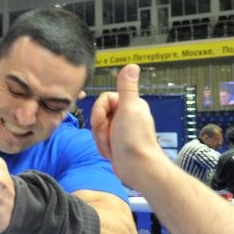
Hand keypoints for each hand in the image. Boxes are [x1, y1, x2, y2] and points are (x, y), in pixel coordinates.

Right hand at [90, 64, 166, 191]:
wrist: (136, 168)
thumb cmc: (134, 140)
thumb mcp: (129, 109)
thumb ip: (127, 87)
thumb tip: (132, 66)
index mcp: (131, 104)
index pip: (103, 99)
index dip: (99, 112)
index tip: (104, 123)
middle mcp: (126, 115)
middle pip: (98, 114)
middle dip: (99, 128)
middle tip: (109, 136)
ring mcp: (121, 129)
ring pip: (97, 128)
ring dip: (100, 139)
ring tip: (112, 145)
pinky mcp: (116, 141)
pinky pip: (100, 139)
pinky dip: (102, 147)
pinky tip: (112, 152)